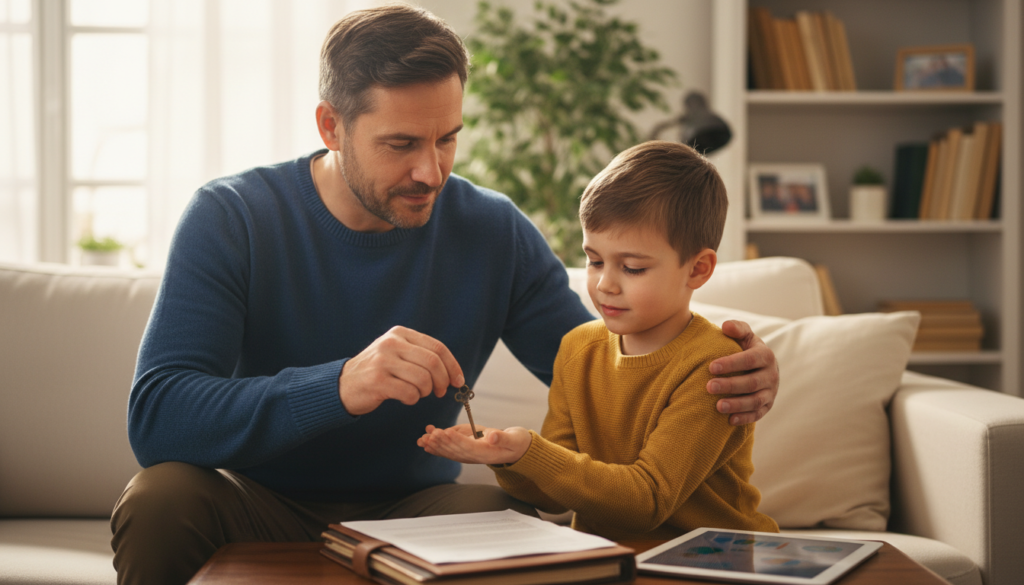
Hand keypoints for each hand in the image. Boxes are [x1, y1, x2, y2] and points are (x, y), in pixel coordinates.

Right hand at [339, 326, 464, 415]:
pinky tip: (405, 398)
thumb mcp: (396, 353)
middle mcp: (391, 344)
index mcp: (399, 334)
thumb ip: (420, 355)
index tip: (458, 380)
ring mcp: (383, 362)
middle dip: (442, 381)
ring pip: (423, 379)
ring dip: (425, 392)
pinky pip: (409, 393)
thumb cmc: (376, 372)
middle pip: (432, 363)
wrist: (342, 385)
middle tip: (439, 392)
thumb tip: (452, 372)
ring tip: (417, 394)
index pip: (437, 348)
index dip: (452, 366)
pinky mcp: (377, 381)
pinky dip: (413, 400)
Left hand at [417, 424, 531, 464]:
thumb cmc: (515, 442)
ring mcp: (469, 455)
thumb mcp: (514, 439)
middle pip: (456, 451)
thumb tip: (492, 437)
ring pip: (449, 452)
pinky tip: (426, 439)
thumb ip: (503, 438)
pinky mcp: (465, 451)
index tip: (446, 432)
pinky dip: (437, 445)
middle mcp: (475, 457)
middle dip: (443, 442)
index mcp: (486, 453)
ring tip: (424, 438)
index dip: (456, 441)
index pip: (469, 447)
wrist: (516, 450)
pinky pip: (449, 450)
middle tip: (431, 434)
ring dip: (436, 445)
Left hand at [708, 319, 778, 425]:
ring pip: (755, 401)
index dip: (731, 364)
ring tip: (717, 406)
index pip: (750, 360)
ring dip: (736, 405)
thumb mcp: (745, 337)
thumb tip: (726, 326)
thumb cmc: (746, 349)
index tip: (711, 367)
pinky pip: (757, 414)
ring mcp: (770, 392)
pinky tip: (729, 420)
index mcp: (766, 356)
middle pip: (751, 383)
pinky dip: (744, 418)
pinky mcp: (767, 406)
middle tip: (709, 387)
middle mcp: (771, 375)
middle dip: (730, 385)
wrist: (761, 368)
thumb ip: (737, 329)